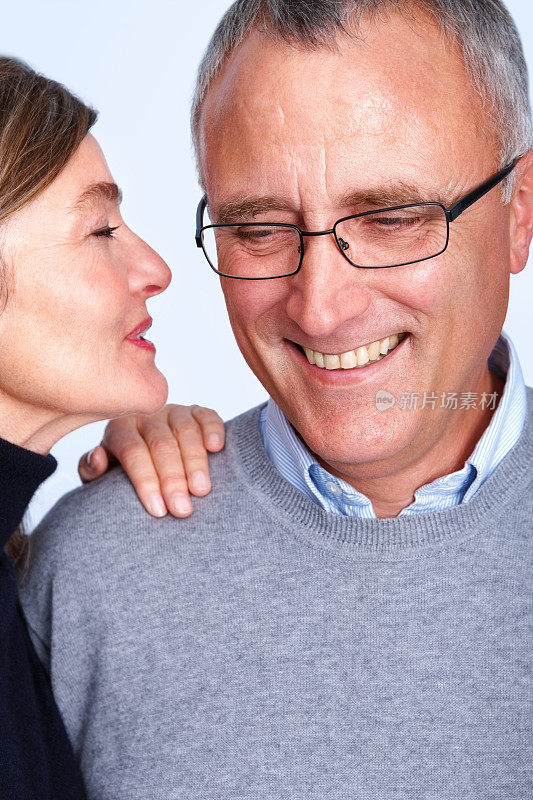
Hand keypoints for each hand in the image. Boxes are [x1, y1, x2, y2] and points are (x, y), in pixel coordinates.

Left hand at [78, 405, 224, 517]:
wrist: (143, 451)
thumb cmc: (121, 471)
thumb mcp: (100, 474)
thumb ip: (92, 469)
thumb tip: (98, 458)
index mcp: (119, 430)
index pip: (133, 452)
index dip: (146, 481)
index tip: (158, 511)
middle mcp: (146, 416)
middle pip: (161, 445)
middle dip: (173, 479)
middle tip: (183, 509)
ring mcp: (173, 412)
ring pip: (186, 431)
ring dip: (195, 461)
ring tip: (202, 490)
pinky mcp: (196, 412)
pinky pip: (207, 416)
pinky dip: (213, 429)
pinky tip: (216, 448)